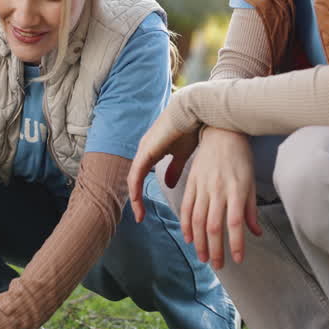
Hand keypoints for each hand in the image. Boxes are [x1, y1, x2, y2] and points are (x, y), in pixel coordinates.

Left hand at [127, 88, 204, 223]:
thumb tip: (169, 185)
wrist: (195, 112)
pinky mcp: (146, 150)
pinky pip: (136, 173)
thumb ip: (174, 169)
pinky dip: (135, 188)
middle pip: (135, 179)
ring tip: (139, 214)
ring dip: (135, 198)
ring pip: (133, 179)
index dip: (142, 194)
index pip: (142, 176)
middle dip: (136, 200)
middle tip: (140, 217)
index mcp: (152, 151)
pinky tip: (137, 200)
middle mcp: (145, 150)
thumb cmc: (191, 129)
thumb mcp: (182, 154)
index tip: (146, 211)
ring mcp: (144, 149)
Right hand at [180, 126, 262, 268]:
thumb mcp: (251, 182)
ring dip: (199, 242)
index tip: (237, 259)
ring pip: (198, 220)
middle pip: (214, 226)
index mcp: (236, 189)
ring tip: (203, 258)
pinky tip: (189, 238)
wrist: (221, 132)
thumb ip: (251, 209)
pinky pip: (187, 207)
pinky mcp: (191, 182)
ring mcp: (202, 186)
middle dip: (215, 249)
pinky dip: (186, 225)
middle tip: (218, 265)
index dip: (236, 243)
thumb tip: (255, 233)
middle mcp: (218, 189)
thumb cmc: (241, 157)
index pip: (235, 222)